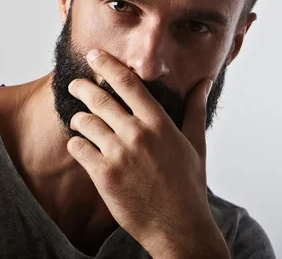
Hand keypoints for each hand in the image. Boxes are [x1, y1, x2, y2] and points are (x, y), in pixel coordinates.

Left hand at [66, 49, 228, 257]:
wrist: (179, 228)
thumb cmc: (189, 186)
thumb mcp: (196, 144)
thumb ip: (195, 109)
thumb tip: (205, 82)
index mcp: (159, 123)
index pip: (128, 84)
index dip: (108, 65)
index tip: (94, 55)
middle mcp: (137, 134)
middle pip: (100, 99)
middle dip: (83, 87)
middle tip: (76, 84)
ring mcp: (119, 155)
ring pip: (85, 122)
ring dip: (78, 118)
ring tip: (80, 121)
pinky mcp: (104, 176)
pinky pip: (78, 148)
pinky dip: (76, 143)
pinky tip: (81, 146)